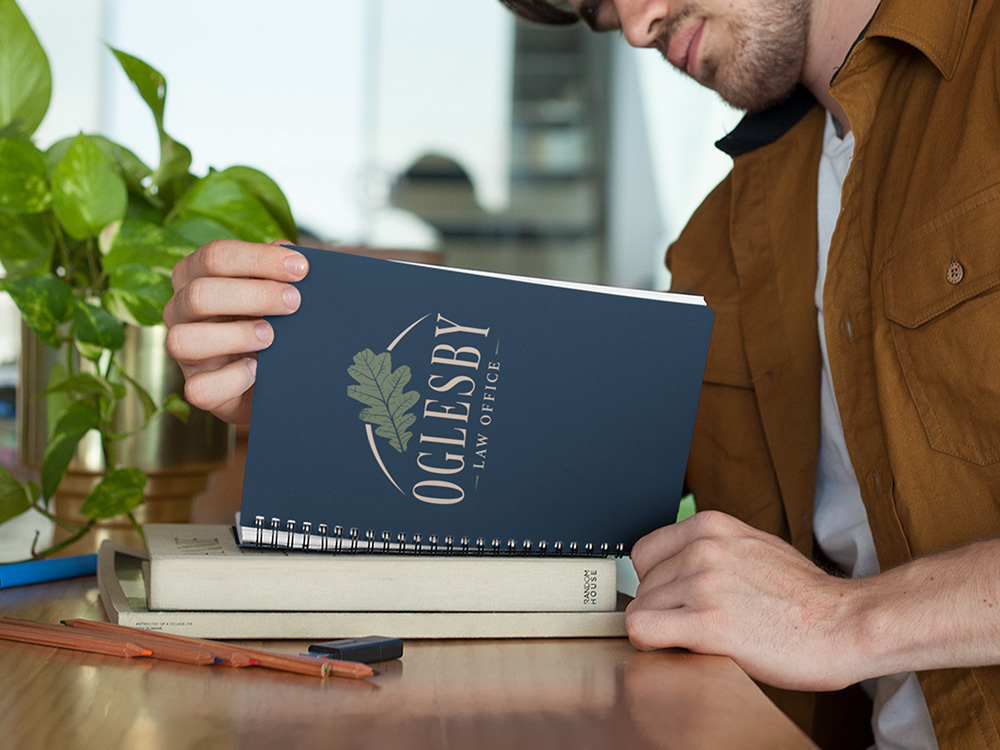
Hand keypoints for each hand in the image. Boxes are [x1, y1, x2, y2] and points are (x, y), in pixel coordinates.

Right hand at [163, 239, 307, 423]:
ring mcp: (183, 350)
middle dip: (255, 295)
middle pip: (200, 294)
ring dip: (236, 335)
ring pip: (185, 339)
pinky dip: (233, 379)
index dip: (259, 259)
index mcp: (195, 274)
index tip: (300, 268)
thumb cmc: (273, 321)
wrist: (278, 374)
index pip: (215, 256)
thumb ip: (279, 272)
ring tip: (271, 336)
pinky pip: (200, 388)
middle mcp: (180, 309)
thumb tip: (289, 253)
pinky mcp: (197, 387)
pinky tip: (259, 370)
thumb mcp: (275, 291)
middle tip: (294, 302)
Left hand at [626, 510, 861, 690]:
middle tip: (699, 623)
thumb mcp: (751, 546)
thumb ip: (708, 549)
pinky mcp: (708, 623)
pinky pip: (644, 631)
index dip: (657, 582)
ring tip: (706, 636)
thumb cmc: (804, 595)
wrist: (845, 624)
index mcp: (711, 526)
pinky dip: (653, 644)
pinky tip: (684, 648)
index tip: (674, 599)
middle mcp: (703, 548)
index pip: (644, 553)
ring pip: (642, 610)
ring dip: (666, 629)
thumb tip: (671, 567)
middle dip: (664, 608)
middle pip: (642, 585)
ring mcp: (704, 584)